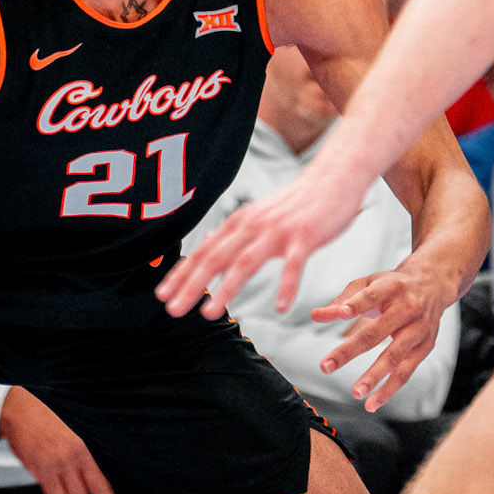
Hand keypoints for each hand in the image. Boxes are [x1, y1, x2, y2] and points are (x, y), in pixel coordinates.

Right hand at [0, 384, 124, 493]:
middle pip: (92, 487)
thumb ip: (80, 453)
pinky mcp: (40, 469)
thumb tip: (90, 476)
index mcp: (84, 448)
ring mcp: (56, 464)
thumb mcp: (70, 431)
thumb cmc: (45, 419)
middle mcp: (73, 457)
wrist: (20, 411)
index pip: (101, 477)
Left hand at [158, 156, 366, 320]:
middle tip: (172, 310)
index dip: (181, 274)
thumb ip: (233, 235)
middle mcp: (252, 226)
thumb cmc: (294, 204)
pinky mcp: (304, 237)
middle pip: (215, 258)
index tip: (161, 296)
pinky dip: (285, 287)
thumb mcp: (257, 216)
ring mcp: (277, 232)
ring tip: (209, 313)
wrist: (332, 179)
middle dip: (191, 284)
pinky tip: (280, 308)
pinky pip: (292, 265)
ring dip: (225, 289)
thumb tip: (206, 248)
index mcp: (239, 224)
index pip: (204, 252)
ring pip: (245, 262)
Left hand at [311, 264, 454, 408]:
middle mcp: (408, 308)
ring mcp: (419, 329)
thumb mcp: (369, 284)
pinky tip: (372, 403)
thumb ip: (342, 300)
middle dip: (350, 350)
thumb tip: (315, 316)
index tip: (341, 314)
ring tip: (355, 393)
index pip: (372, 295)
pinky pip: (406, 371)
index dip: (357, 304)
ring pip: (395, 356)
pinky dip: (389, 389)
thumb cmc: (392, 285)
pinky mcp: (425, 346)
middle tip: (326, 366)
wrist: (433, 284)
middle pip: (377, 332)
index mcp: (391, 287)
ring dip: (374, 376)